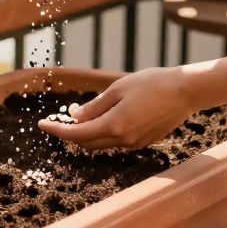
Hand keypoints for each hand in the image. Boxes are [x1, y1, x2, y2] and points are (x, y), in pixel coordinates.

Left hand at [38, 67, 195, 150]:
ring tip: (80, 115)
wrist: (185, 92)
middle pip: (87, 143)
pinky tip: (103, 118)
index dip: (57, 130)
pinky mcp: (144, 142)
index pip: (77, 134)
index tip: (41, 125)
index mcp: (115, 125)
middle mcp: (124, 140)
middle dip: (71, 133)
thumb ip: (95, 106)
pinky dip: (104, 133)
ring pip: (101, 144)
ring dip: (87, 133)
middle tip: (60, 118)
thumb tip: (75, 118)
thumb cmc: (151, 84)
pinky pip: (116, 142)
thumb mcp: (118, 89)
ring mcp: (135, 144)